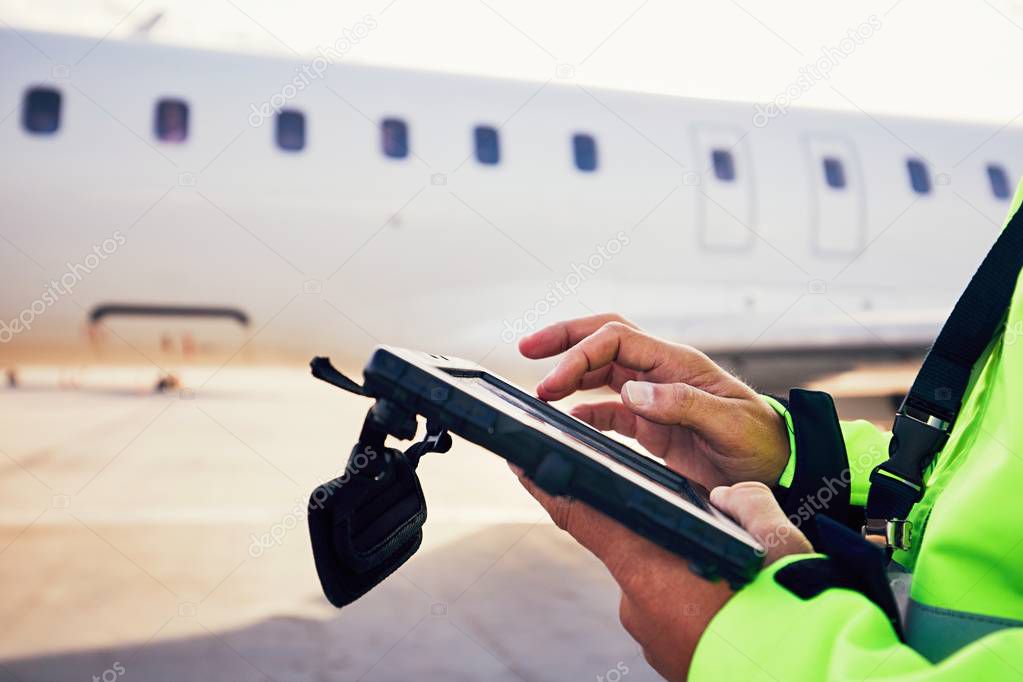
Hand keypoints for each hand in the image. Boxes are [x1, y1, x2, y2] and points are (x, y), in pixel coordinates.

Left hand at [513, 469, 811, 680]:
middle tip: (711, 544)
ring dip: (684, 576)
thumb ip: (745, 504)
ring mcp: (651, 638)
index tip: (522, 464)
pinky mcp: (668, 660)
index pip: (584, 517)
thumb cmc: (791, 613)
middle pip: (633, 550)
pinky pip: (671, 617)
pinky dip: (692, 607)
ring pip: (658, 585)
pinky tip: (730, 610)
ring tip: (735, 585)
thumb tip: (729, 497)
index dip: (550, 487)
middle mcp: (638, 605)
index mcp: (651, 569)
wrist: (810, 675)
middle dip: (661, 538)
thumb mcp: (776, 540)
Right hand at [519, 313, 789, 488]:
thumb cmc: (763, 443)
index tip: (552, 382)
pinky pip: (610, 409)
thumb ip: (683, 404)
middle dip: (565, 339)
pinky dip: (585, 411)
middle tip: (527, 349)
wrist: (782, 470)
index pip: (617, 340)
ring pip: (602, 371)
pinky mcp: (652, 424)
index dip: (580, 353)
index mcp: (678, 363)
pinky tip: (569, 421)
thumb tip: (632, 391)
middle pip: (604, 339)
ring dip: (570, 375)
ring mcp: (655, 396)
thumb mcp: (729, 424)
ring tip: (540, 391)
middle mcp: (662, 372)